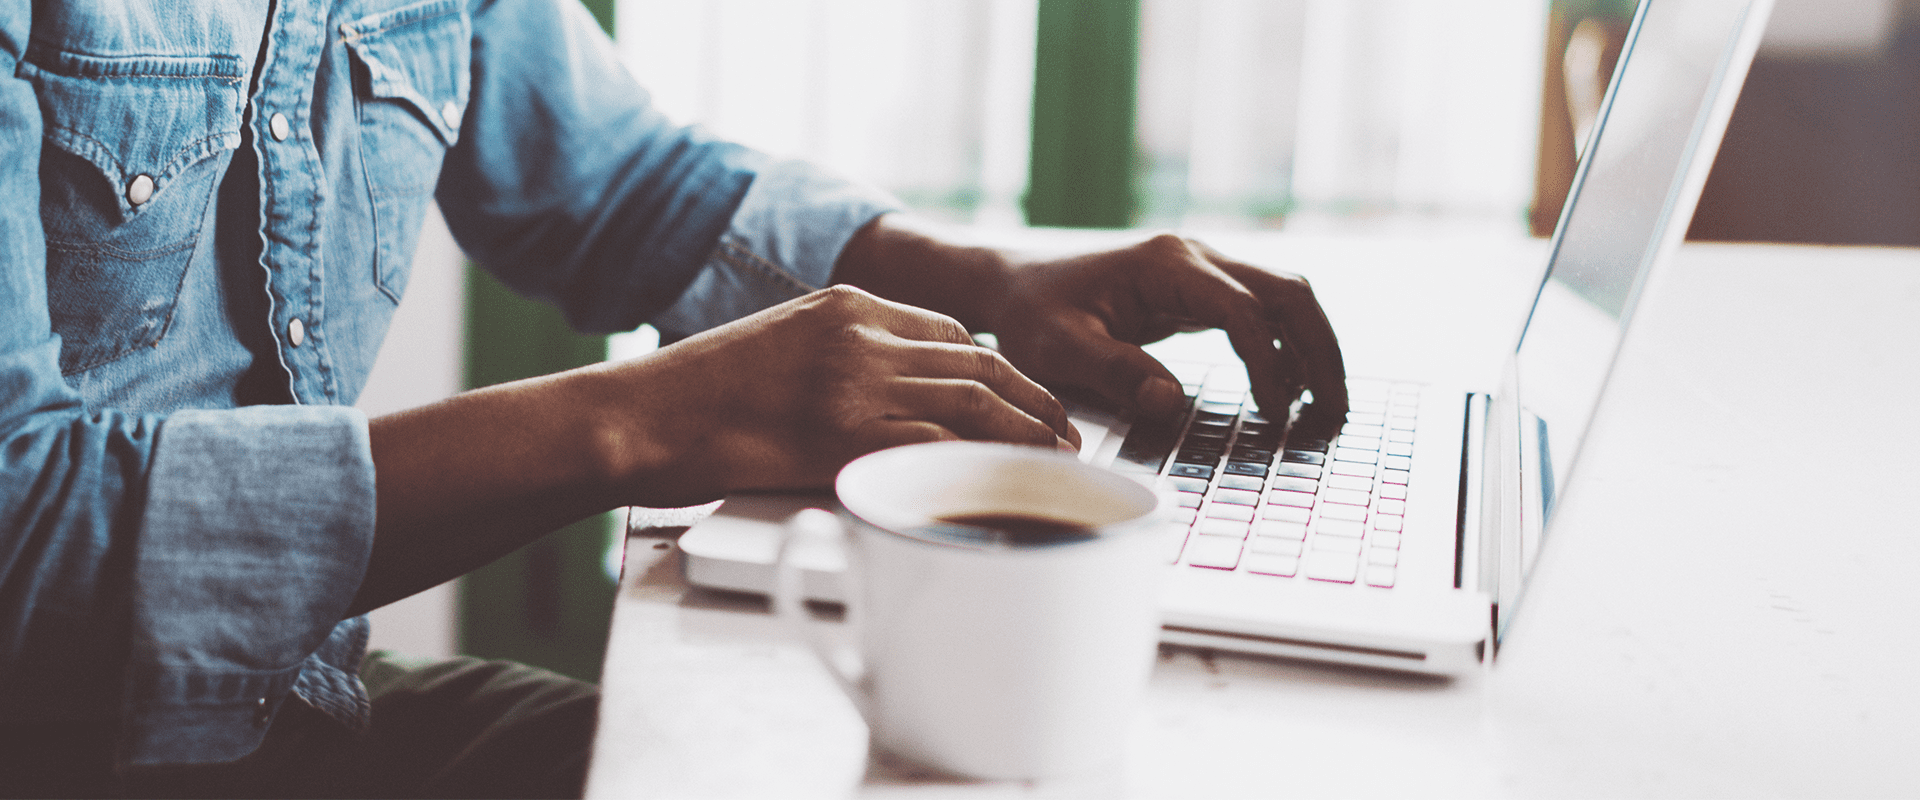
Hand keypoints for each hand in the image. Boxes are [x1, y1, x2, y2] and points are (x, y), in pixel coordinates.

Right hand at [598, 285, 1078, 503]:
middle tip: (1066, 433)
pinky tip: (1006, 483)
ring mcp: (854, 383)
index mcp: (845, 304)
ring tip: (1056, 461)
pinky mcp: (843, 435)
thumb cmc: (698, 397)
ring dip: (1027, 435)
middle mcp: (859, 334)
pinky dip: (983, 465)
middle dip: (1035, 400)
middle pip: (978, 364)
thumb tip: (897, 398)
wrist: (640, 417)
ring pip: (973, 403)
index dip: (1002, 370)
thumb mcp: (780, 347)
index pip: (951, 333)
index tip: (1026, 397)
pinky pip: (936, 446)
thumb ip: (842, 359)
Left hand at [835, 216, 1346, 427]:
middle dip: (1321, 350)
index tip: (1276, 415)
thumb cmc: (1031, 313)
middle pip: (1288, 292)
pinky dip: (1285, 346)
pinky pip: (1261, 311)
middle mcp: (1194, 257)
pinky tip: (1287, 390)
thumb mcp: (1061, 349)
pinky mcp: (1198, 290)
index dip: (1269, 365)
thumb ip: (1117, 373)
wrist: (1011, 283)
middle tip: (1336, 411)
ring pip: (1285, 297)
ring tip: (1326, 407)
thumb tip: (1172, 403)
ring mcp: (1200, 269)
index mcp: (1166, 266)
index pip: (1244, 311)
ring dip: (1312, 347)